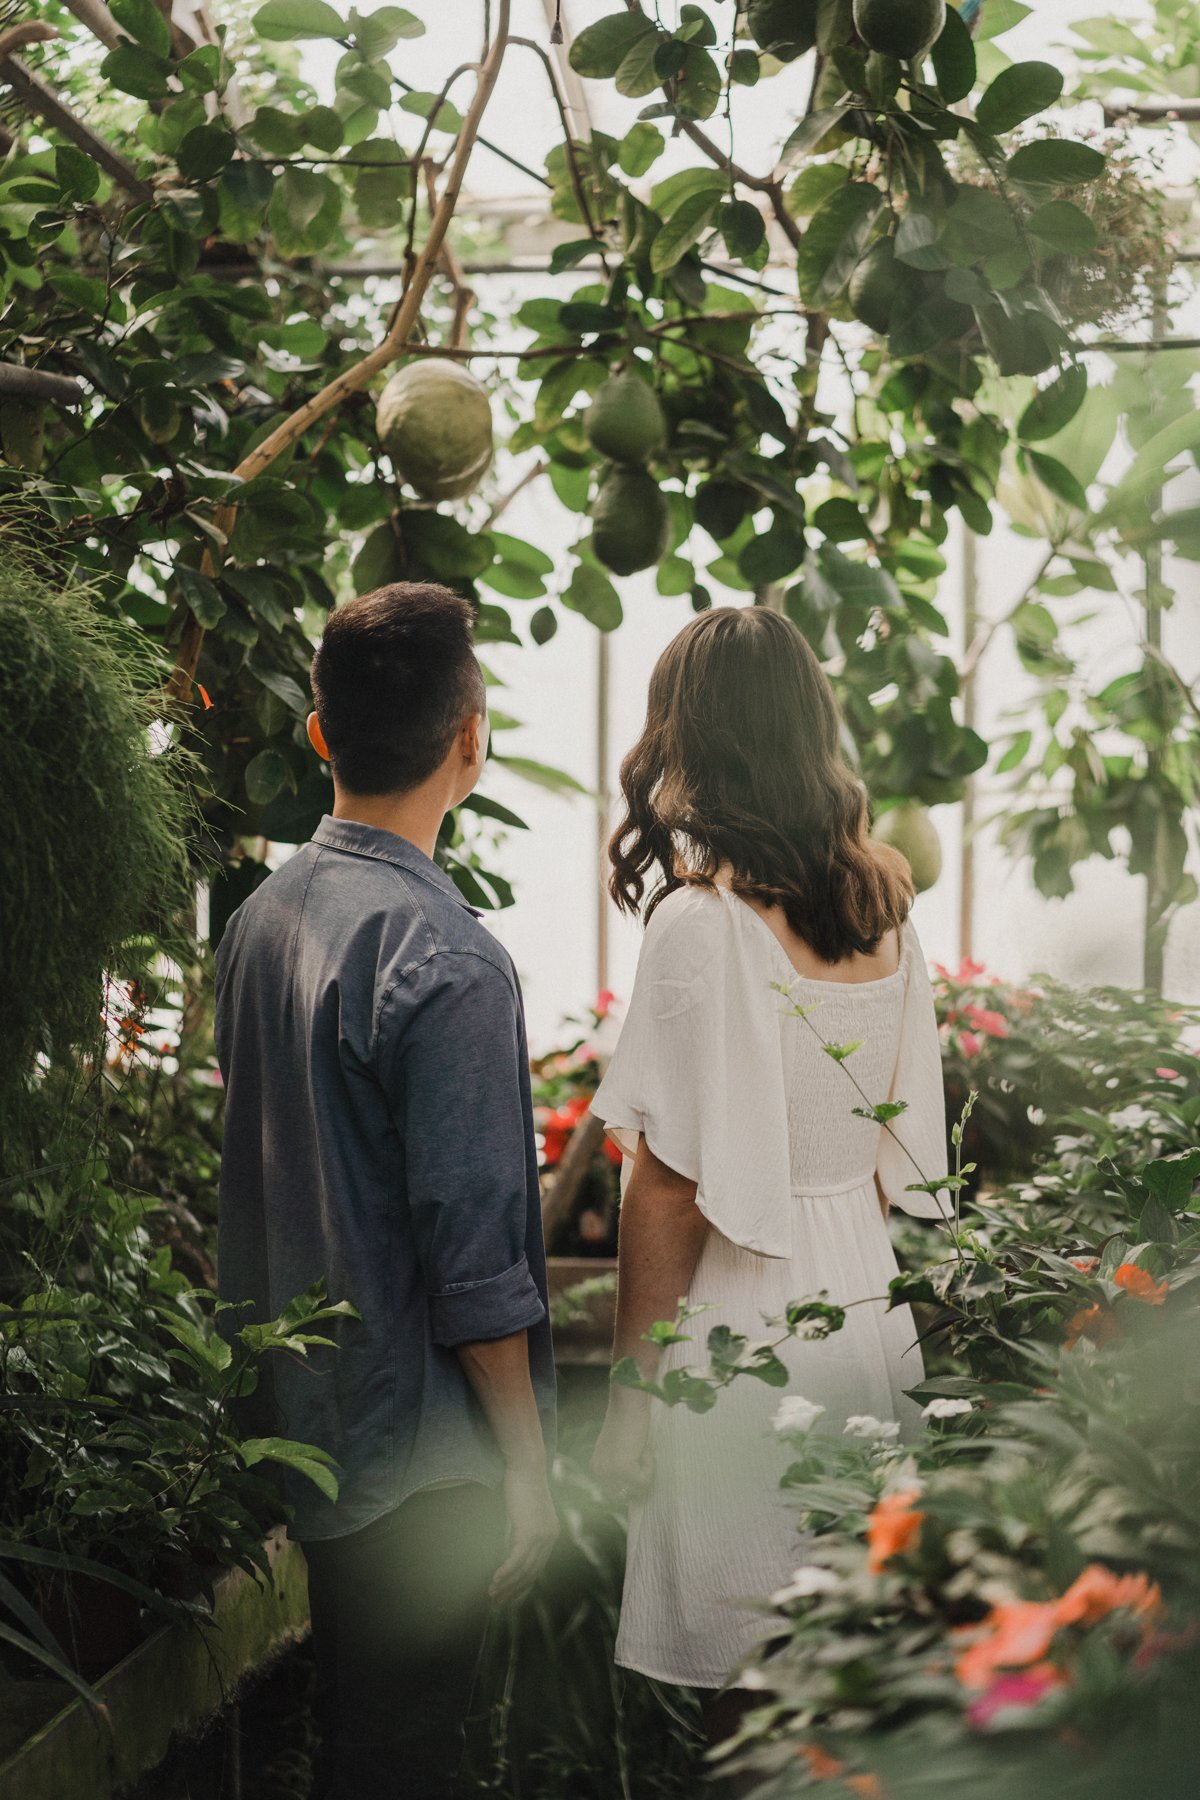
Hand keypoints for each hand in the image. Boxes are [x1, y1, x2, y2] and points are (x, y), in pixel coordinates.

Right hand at [489, 1457, 558, 1603]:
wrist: (526, 1467)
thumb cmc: (522, 1485)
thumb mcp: (524, 1513)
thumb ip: (521, 1531)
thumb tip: (511, 1548)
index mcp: (551, 1534)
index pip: (538, 1566)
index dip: (523, 1582)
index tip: (509, 1592)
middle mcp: (550, 1538)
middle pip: (532, 1573)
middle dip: (514, 1589)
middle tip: (498, 1600)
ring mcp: (542, 1536)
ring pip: (523, 1570)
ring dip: (506, 1585)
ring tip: (492, 1594)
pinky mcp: (530, 1533)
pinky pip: (516, 1560)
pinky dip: (504, 1573)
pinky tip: (494, 1581)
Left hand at [591, 1391, 653, 1501]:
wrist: (630, 1403)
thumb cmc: (630, 1421)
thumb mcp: (621, 1450)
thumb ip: (622, 1468)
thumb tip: (633, 1492)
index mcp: (596, 1467)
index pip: (613, 1495)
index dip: (631, 1485)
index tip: (638, 1465)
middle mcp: (598, 1471)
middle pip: (624, 1497)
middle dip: (639, 1483)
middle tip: (643, 1459)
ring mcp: (609, 1470)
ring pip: (636, 1491)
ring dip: (646, 1473)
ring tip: (643, 1451)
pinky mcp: (621, 1467)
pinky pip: (643, 1481)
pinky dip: (650, 1467)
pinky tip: (645, 1449)